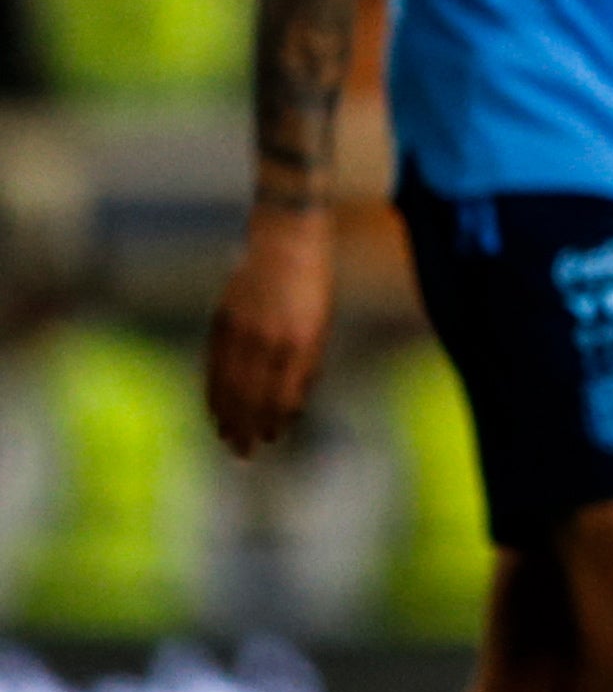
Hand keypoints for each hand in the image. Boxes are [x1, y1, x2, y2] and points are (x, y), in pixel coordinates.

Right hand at [206, 205, 338, 455]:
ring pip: (229, 384)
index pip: (283, 395)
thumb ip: (307, 363)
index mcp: (301, 341)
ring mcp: (242, 329)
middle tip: (244, 454)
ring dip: (226, 416)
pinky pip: (214, 365)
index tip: (271, 439)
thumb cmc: (313, 282)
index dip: (274, 420)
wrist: (286, 236)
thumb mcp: (321, 322)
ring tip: (226, 440)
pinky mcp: (223, 320)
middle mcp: (269, 339)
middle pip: (252, 396)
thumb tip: (291, 404)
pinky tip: (213, 408)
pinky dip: (213, 390)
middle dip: (247, 428)